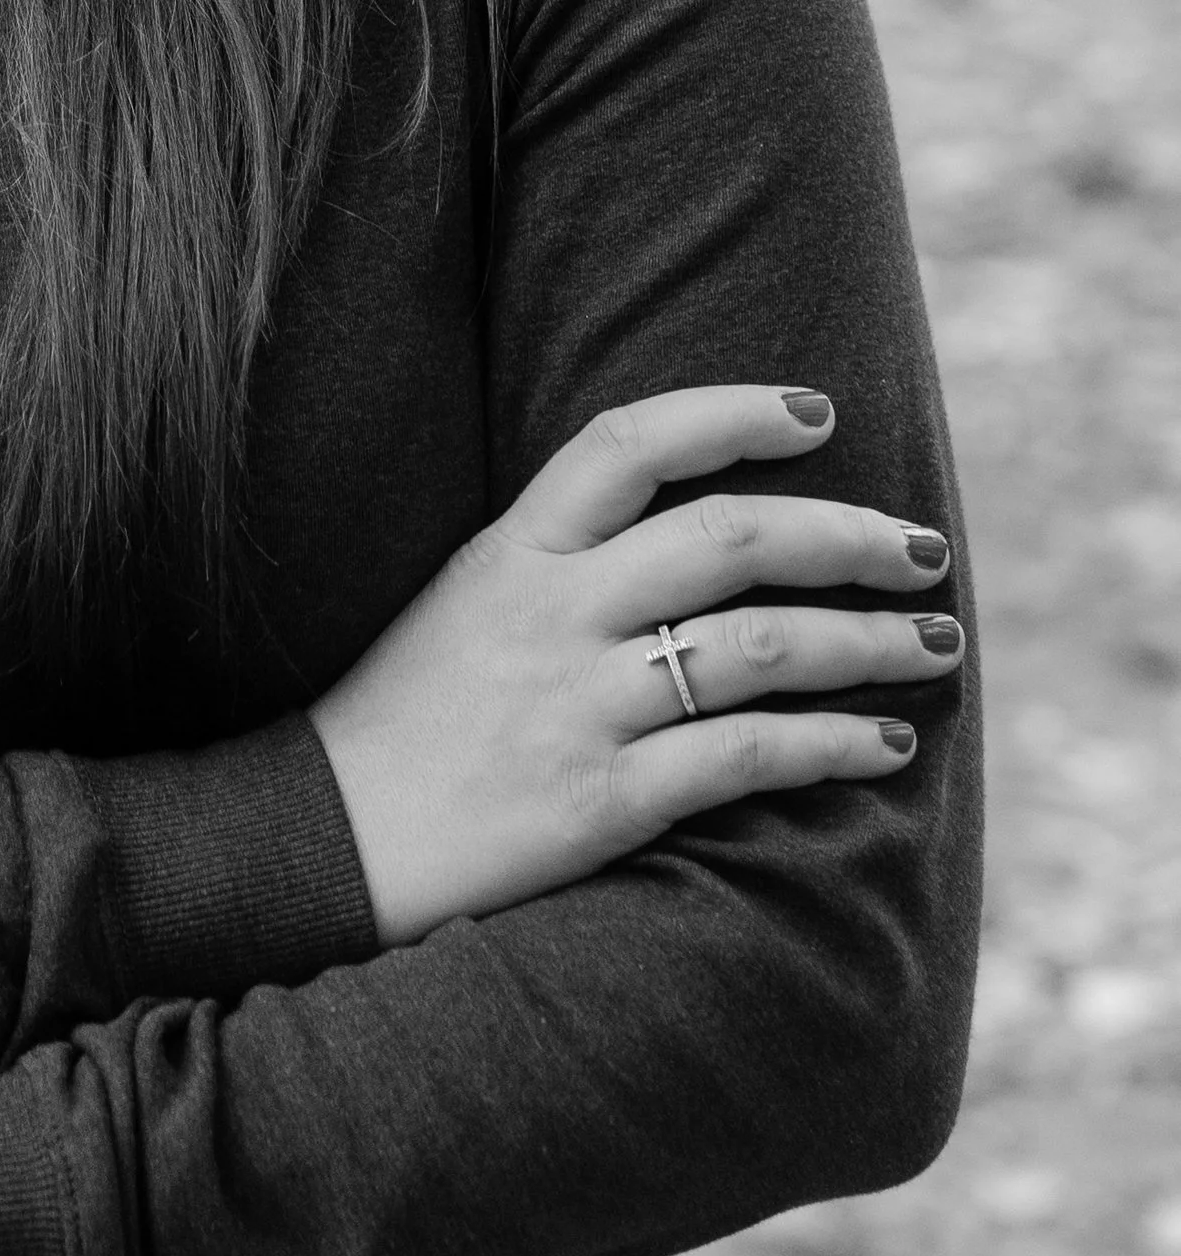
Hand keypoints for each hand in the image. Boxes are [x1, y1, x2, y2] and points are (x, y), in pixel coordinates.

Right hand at [311, 386, 959, 947]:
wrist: (322, 842)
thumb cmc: (406, 717)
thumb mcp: (466, 597)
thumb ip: (565, 556)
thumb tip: (699, 529)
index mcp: (512, 549)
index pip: (629, 443)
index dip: (732, 413)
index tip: (818, 415)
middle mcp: (549, 613)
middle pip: (726, 540)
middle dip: (847, 536)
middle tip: (923, 548)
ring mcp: (575, 706)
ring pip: (757, 647)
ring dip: (866, 642)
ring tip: (934, 644)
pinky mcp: (598, 801)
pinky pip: (743, 757)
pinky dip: (830, 745)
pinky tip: (884, 742)